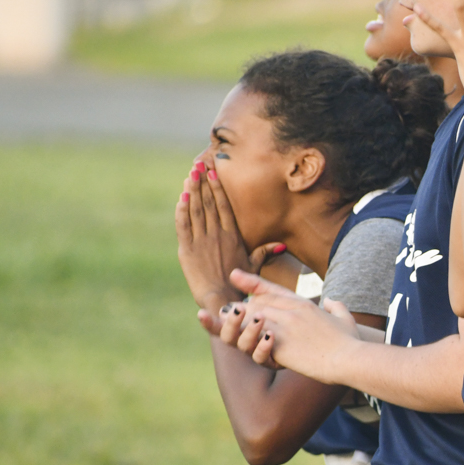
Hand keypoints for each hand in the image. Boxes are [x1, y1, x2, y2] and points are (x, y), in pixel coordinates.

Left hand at [175, 162, 283, 314]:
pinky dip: (182, 210)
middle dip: (203, 182)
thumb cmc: (240, 284)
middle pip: (209, 202)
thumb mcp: (254, 266)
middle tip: (199, 164)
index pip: (224, 205)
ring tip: (191, 174)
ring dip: (192, 191)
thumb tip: (281, 244)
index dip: (217, 186)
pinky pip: (183, 226)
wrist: (223, 299)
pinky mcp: (187, 251)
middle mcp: (217, 235)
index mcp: (233, 236)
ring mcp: (201, 241)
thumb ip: (265, 252)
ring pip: (196, 210)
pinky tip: (182, 196)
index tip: (212, 171)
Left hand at [225, 270, 361, 383]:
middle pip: (256, 303)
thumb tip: (331, 301)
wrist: (350, 358)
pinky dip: (247, 340)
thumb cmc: (351, 342)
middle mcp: (291, 312)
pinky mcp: (280, 344)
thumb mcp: (346, 319)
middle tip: (227, 312)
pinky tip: (240, 342)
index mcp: (304, 305)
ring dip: (239, 323)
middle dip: (240, 308)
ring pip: (251, 318)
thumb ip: (337, 307)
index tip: (234, 275)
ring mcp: (285, 326)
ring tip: (228, 325)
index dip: (251, 282)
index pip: (272, 289)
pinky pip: (255, 340)